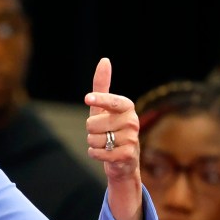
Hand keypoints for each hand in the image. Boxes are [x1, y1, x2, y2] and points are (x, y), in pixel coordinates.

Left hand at [84, 58, 139, 183]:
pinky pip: (97, 153)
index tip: (87, 99)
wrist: (123, 159)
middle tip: (103, 133)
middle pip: (93, 123)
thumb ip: (102, 86)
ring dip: (93, 143)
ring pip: (94, 139)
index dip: (99, 100)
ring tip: (106, 144)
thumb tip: (104, 60)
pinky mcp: (127, 155)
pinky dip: (95, 154)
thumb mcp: (104, 108)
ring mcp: (131, 139)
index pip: (111, 101)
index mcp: (127, 107)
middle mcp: (132, 121)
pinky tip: (105, 154)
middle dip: (91, 130)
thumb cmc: (110, 128)